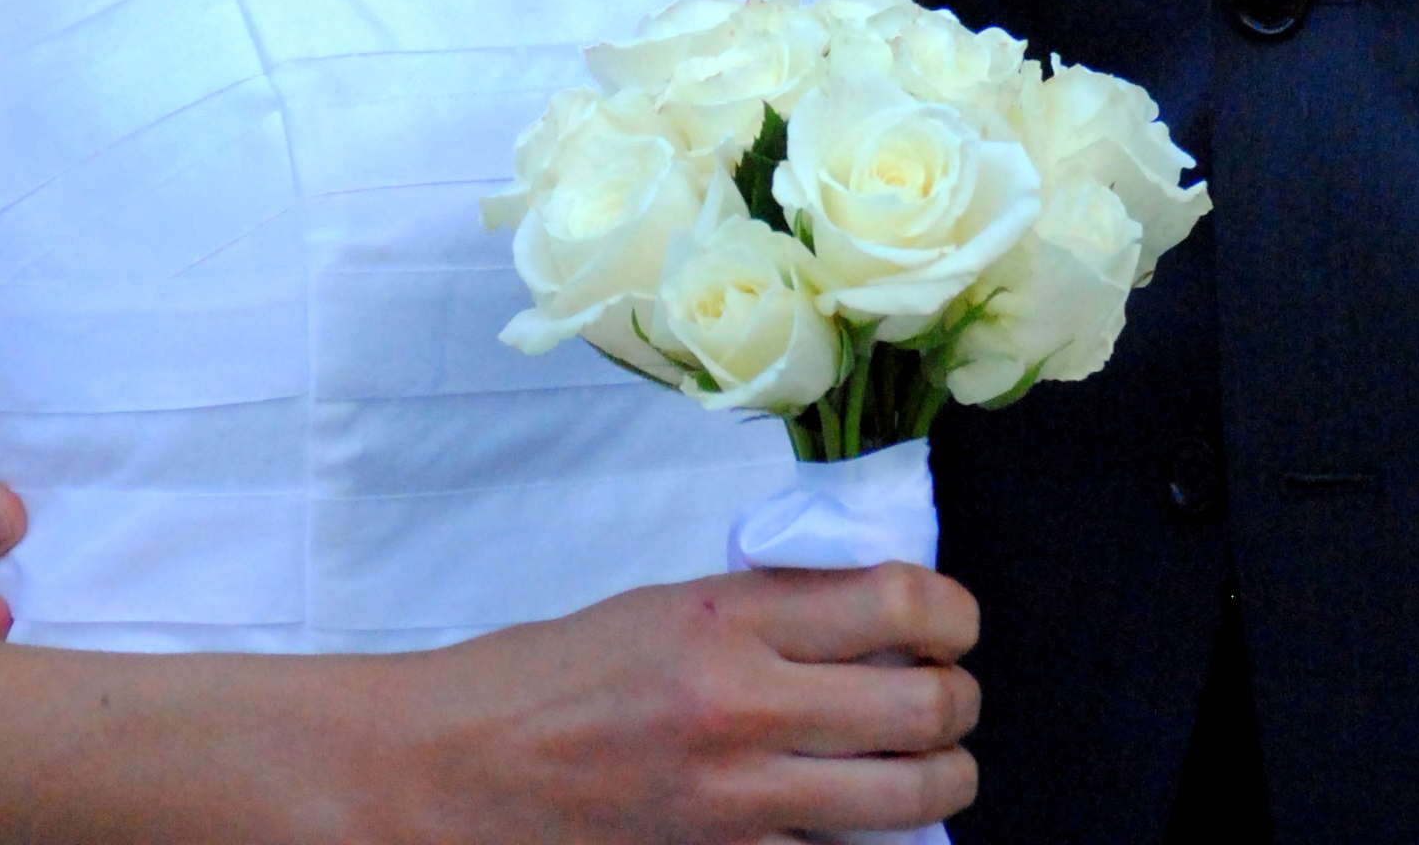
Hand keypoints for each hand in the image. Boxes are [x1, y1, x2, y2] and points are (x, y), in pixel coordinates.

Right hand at [374, 560, 980, 839]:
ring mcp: (737, 802)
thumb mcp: (670, 605)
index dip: (953, 611)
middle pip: (921, 705)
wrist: (458, 766)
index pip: (898, 599)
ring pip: (904, 799)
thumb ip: (774, 609)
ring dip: (942, 779)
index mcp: (730, 615)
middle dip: (960, 703)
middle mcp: (744, 706)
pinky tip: (866, 825)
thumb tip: (879, 612)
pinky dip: (870, 844)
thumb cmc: (555, 674)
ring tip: (937, 765)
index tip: (956, 622)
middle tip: (954, 697)